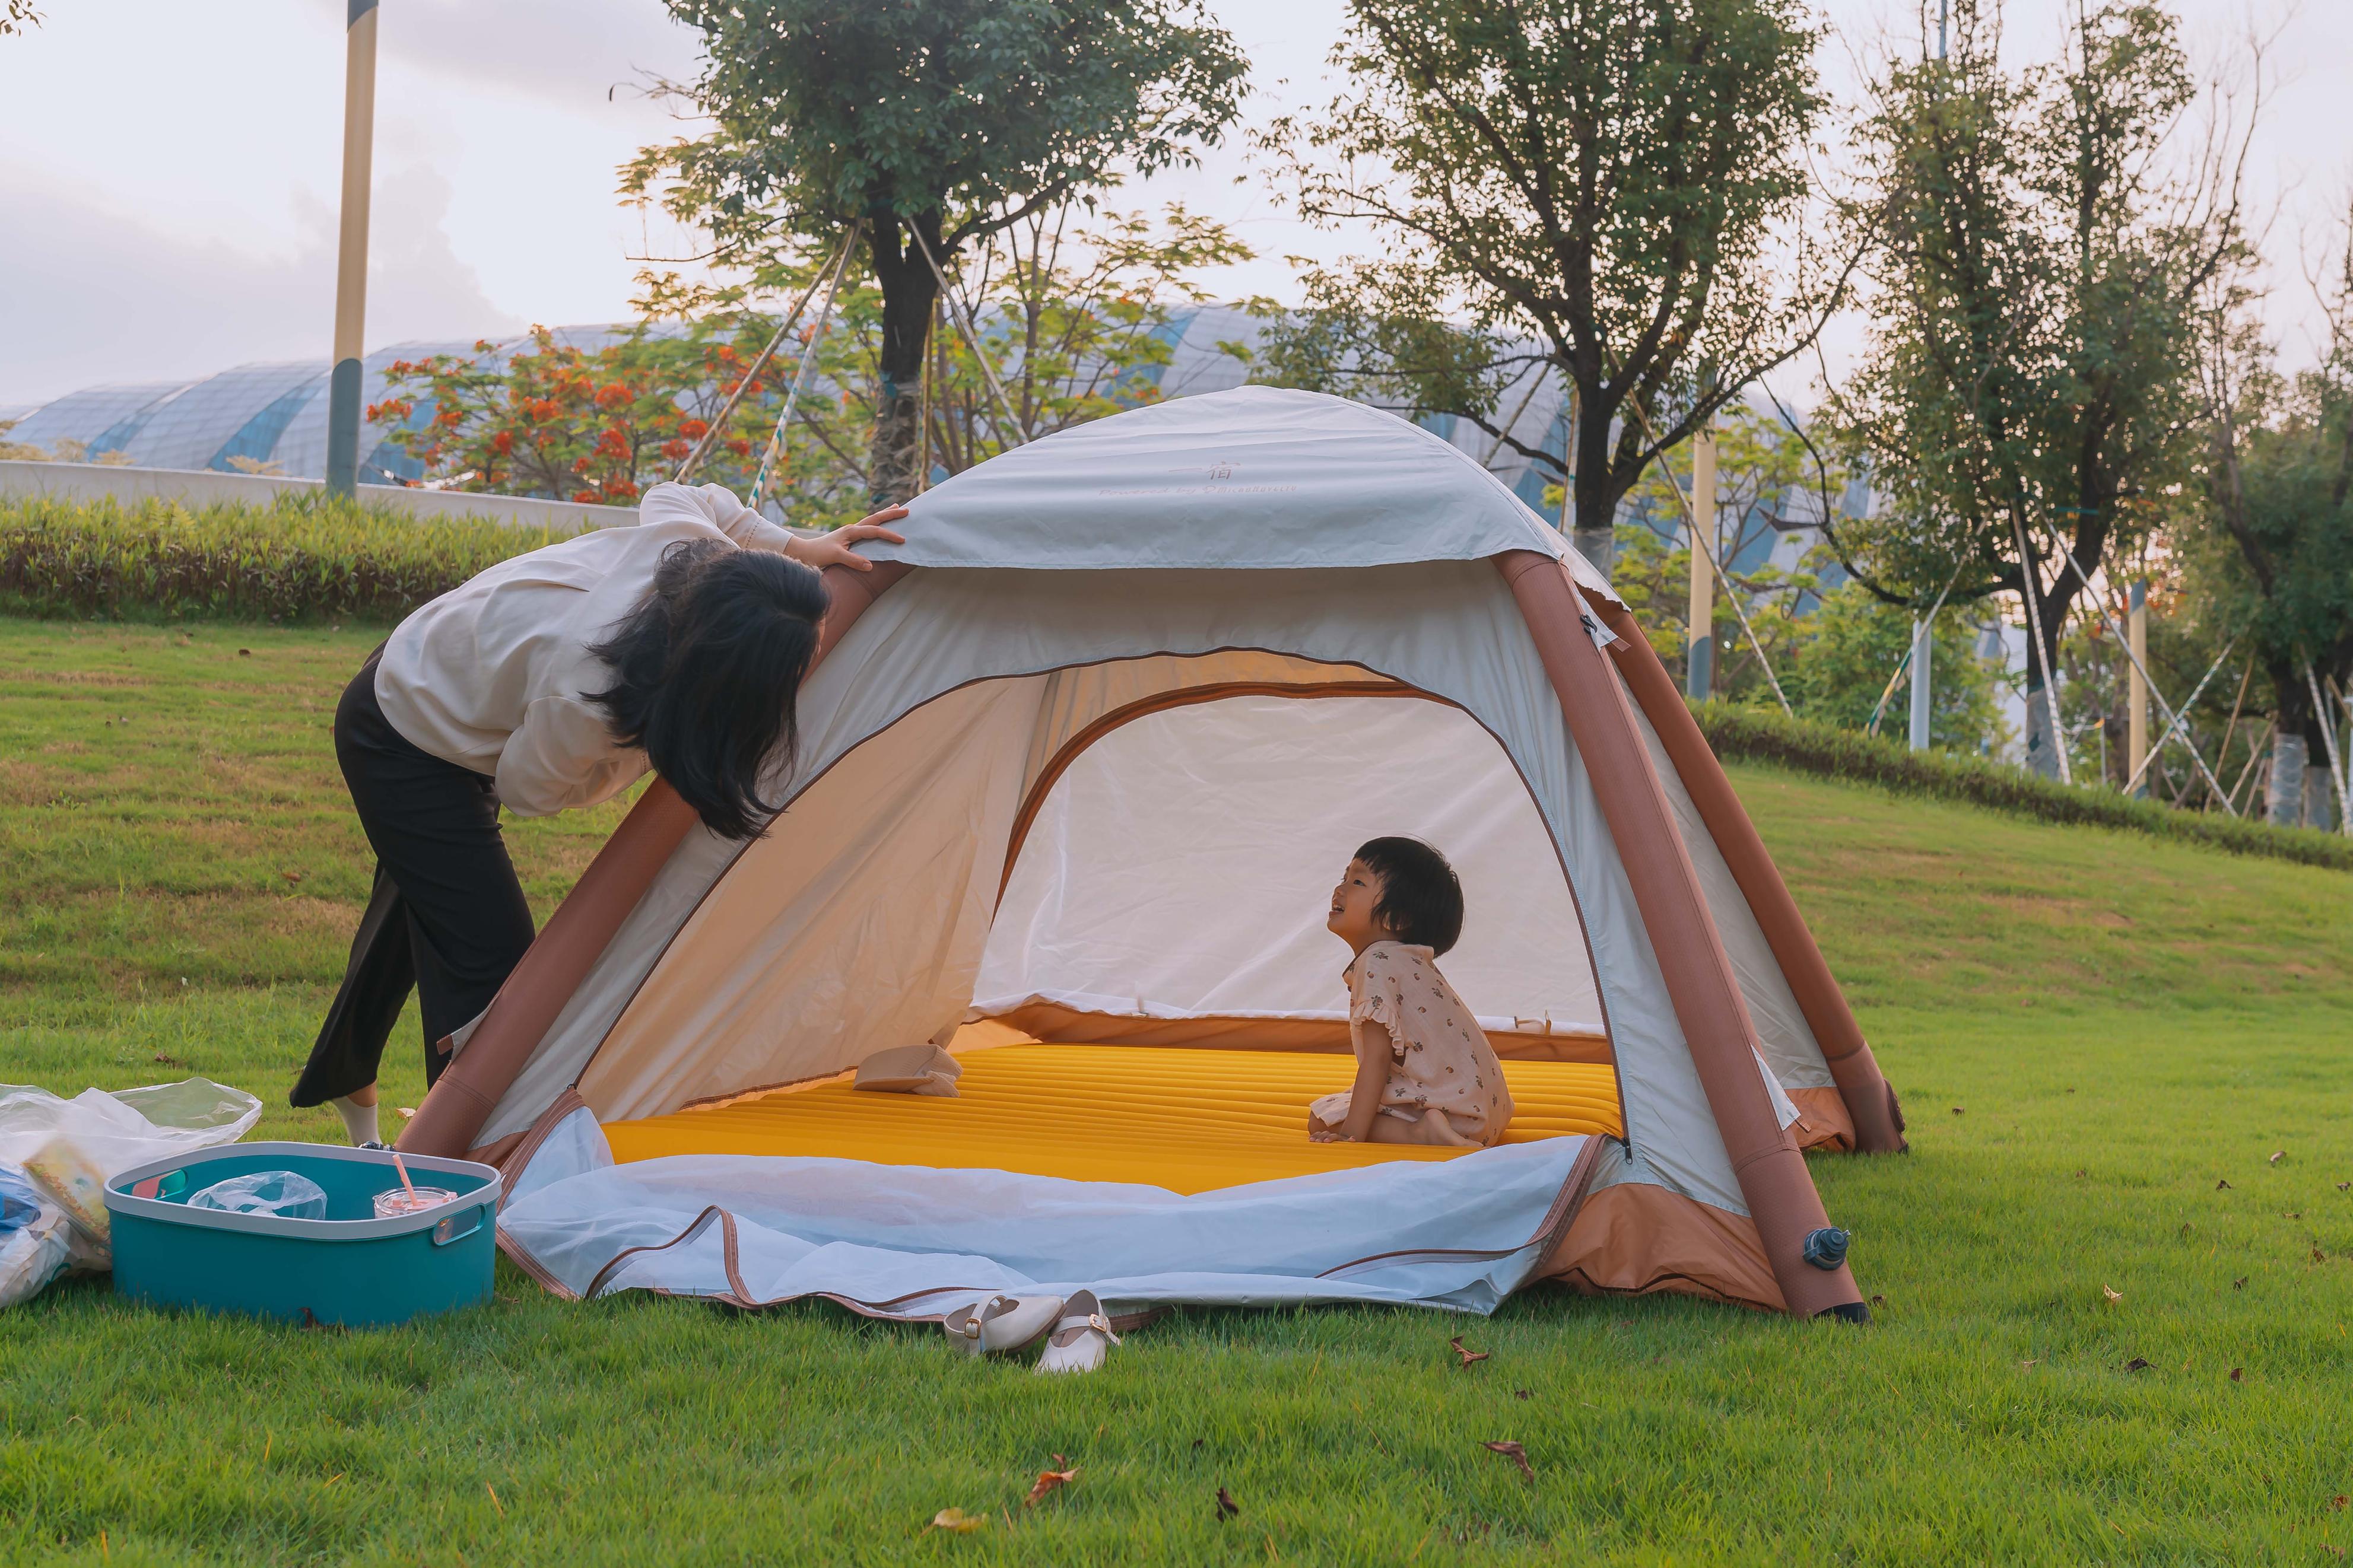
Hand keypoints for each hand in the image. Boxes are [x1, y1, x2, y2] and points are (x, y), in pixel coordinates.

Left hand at [784, 506, 907, 571]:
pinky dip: (877, 523)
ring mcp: (851, 531)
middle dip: (891, 514)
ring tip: (897, 507)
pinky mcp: (850, 536)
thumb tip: (870, 566)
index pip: (874, 531)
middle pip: (875, 518)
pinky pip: (868, 527)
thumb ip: (853, 560)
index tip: (902, 540)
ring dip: (885, 514)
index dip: (889, 535)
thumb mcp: (835, 557)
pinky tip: (880, 524)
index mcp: (851, 531)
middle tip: (906, 510)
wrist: (805, 552)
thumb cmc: (818, 554)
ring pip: (872, 520)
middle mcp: (852, 528)